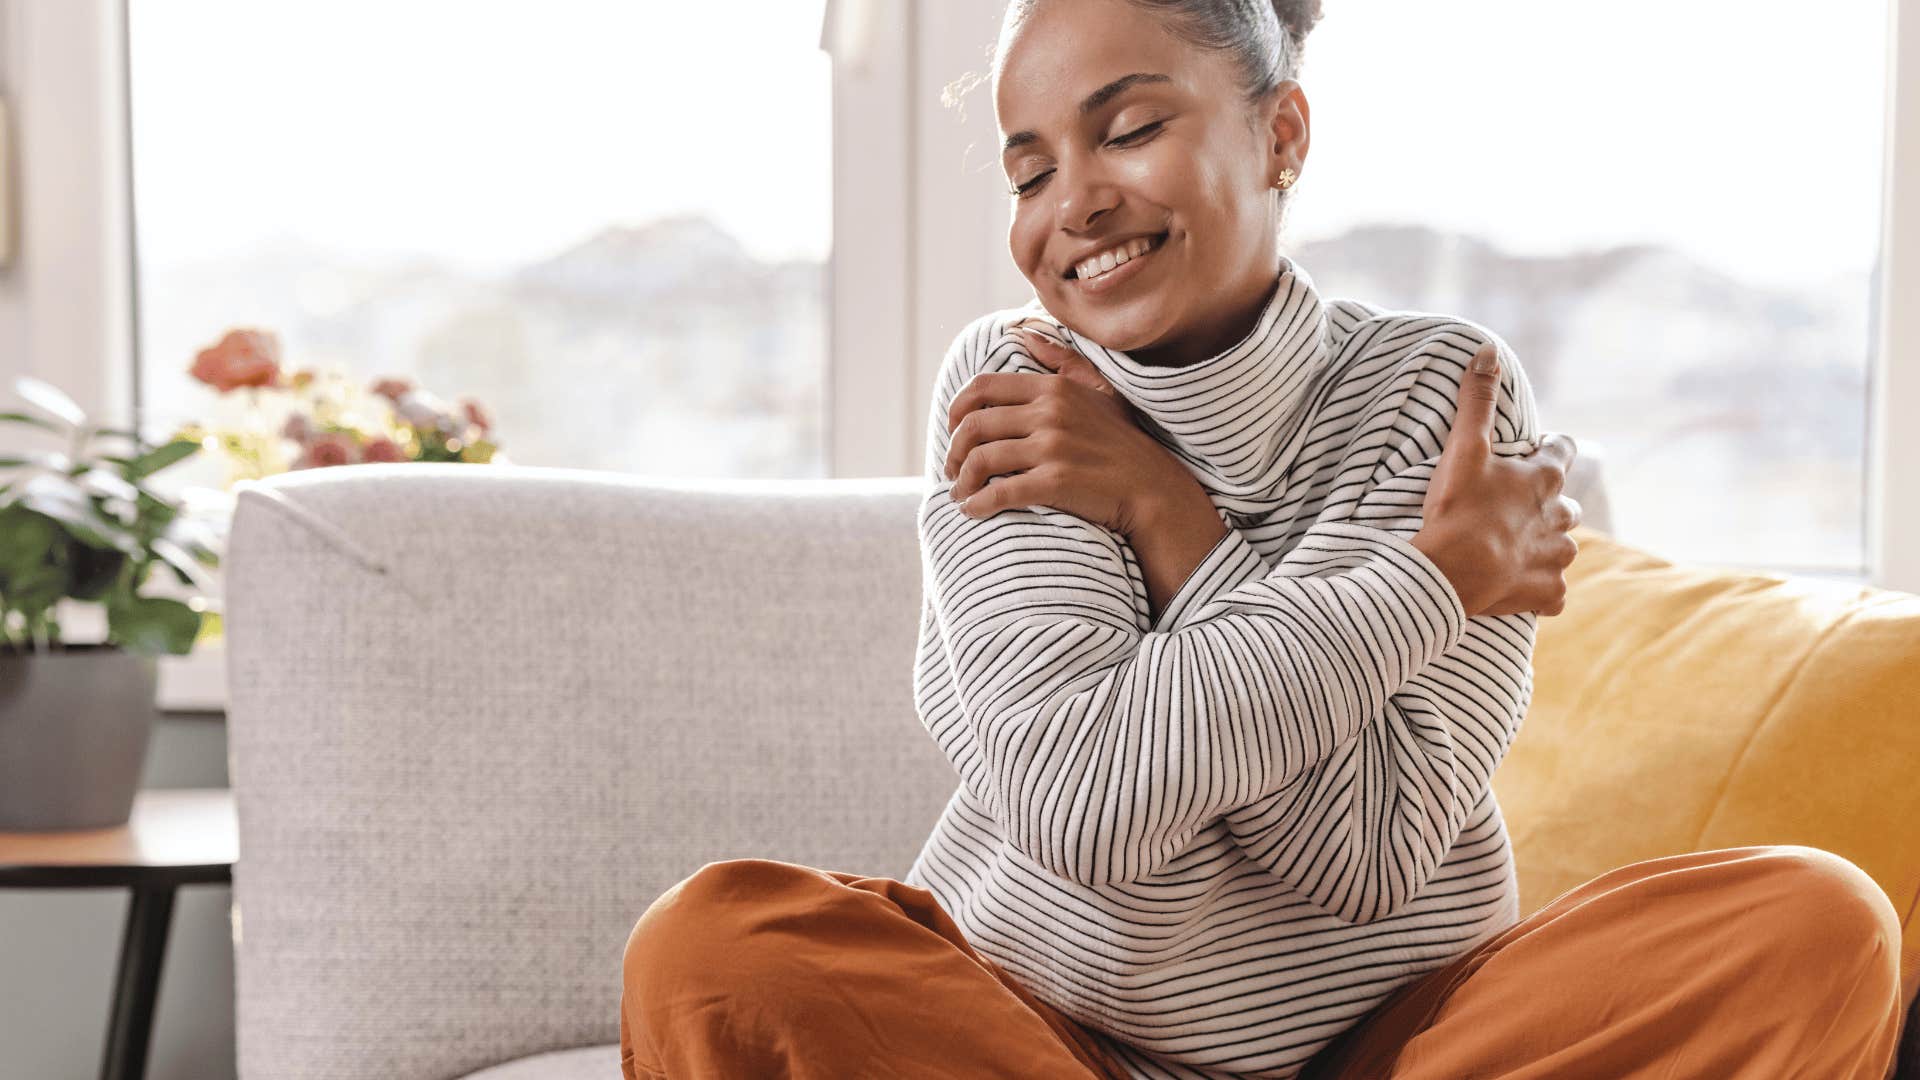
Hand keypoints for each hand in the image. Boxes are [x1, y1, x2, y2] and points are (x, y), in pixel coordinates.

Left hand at [943, 325, 1199, 536]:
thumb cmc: (1124, 443)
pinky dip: (977, 504)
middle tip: (952, 469)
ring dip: (961, 481)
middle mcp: (1050, 413)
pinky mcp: (1056, 481)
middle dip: (953, 451)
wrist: (1154, 489)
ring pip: (981, 460)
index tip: (953, 431)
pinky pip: (999, 492)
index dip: (956, 411)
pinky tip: (973, 510)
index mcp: (1053, 389)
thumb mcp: (1098, 391)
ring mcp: (1053, 447)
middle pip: (974, 426)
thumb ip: (1061, 361)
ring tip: (959, 493)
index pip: (982, 388)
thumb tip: (1025, 333)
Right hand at [1410, 343, 1582, 617]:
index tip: (1532, 453)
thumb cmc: (1458, 508)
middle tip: (1512, 507)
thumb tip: (1488, 350)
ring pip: (1562, 548)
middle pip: (1566, 504)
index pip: (1564, 451)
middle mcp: (1561, 517)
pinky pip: (1554, 593)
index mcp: (1545, 479)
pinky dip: (1540, 590)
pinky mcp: (1547, 593)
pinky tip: (1520, 588)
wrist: (1451, 572)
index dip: (1550, 449)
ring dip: (1545, 546)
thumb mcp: (1464, 448)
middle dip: (1547, 504)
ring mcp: (1556, 558)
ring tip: (1512, 549)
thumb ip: (1477, 400)